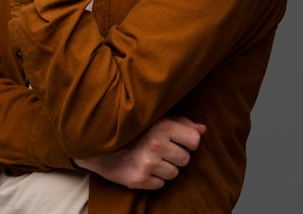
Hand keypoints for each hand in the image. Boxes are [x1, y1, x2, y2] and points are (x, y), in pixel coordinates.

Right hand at [74, 115, 205, 189]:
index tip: (177, 139)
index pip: (194, 140)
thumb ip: (181, 122)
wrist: (99, 142)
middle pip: (186, 159)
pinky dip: (154, 178)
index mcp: (163, 126)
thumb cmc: (133, 128)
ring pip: (174, 173)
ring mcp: (148, 164)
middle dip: (176, 155)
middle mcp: (156, 145)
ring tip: (150, 157)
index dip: (188, 141)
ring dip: (165, 167)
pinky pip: (161, 184)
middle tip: (160, 148)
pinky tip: (143, 167)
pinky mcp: (139, 180)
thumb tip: (203, 129)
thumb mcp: (156, 118)